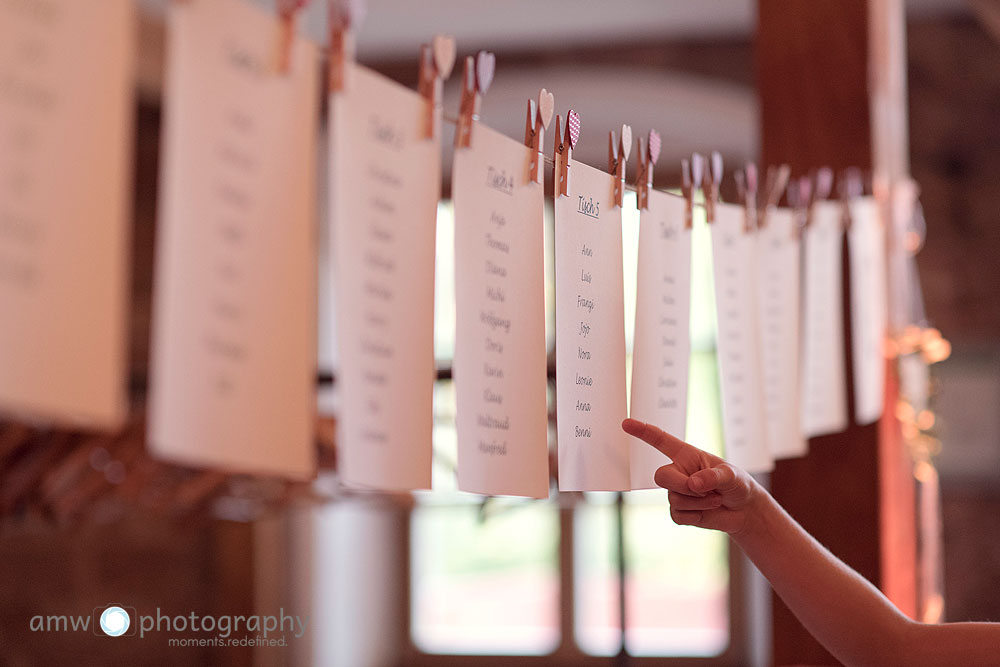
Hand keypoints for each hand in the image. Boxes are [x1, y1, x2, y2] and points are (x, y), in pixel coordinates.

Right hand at [622, 418, 758, 534]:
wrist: (744, 511)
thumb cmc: (738, 485)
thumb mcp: (732, 476)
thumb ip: (714, 477)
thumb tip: (692, 484)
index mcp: (687, 456)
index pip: (661, 441)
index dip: (643, 432)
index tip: (626, 423)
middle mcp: (678, 472)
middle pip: (661, 476)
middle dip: (681, 485)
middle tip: (703, 490)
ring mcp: (677, 492)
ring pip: (674, 498)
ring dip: (698, 502)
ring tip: (716, 499)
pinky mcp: (680, 512)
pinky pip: (677, 515)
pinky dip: (696, 516)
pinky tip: (707, 511)